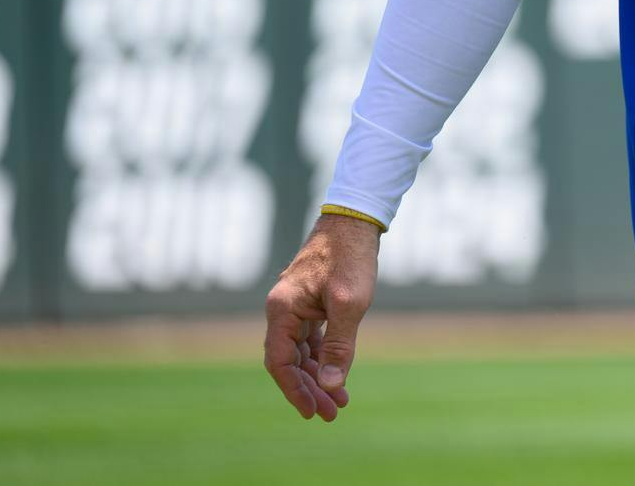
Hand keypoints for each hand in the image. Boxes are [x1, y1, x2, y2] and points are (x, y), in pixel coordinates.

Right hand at [263, 214, 379, 420]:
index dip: (294, 390)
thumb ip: (338, 345)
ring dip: (317, 376)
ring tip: (338, 401)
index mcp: (282, 310)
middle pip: (289, 361)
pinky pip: (310, 338)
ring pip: (300, 352)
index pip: (280, 362)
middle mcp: (282, 310)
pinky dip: (322, 356)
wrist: (355, 220)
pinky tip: (336, 372)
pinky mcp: (309, 303)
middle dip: (309, 389)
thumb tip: (329, 384)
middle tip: (331, 413)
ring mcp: (295, 306)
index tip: (311, 412)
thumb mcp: (350, 304)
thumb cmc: (351, 257)